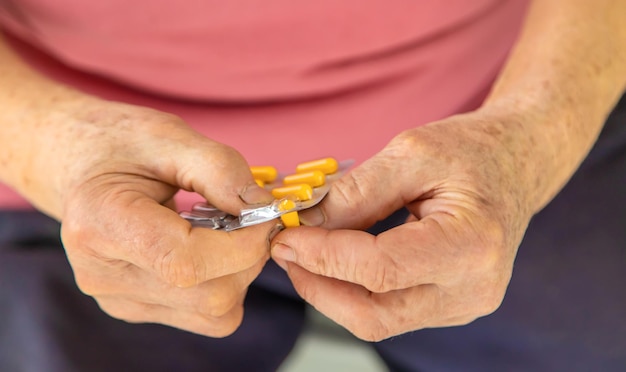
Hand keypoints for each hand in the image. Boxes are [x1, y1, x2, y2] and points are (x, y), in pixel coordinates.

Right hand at [32, 98, 273, 336]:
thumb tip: (263, 207)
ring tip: (226, 231)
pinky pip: (204, 315)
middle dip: (247, 256)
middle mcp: (103, 275)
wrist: (81, 166)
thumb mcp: (170, 136)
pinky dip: (225, 284)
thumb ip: (220, 169)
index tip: (264, 214)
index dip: (242, 244)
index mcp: (101, 223)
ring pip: (213, 312)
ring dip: (240, 272)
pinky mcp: (136, 309)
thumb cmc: (121, 145)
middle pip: (207, 295)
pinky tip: (211, 250)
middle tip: (250, 218)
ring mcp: (119, 300)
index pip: (185, 262)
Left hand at [271, 108, 538, 340]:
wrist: (516, 164)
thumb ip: (356, 192)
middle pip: (374, 314)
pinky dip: (353, 289)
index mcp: (473, 244)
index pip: (380, 269)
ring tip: (306, 252)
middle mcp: (473, 289)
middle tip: (286, 250)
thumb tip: (303, 223)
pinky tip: (337, 259)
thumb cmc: (471, 151)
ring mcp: (464, 306)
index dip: (323, 256)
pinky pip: (389, 311)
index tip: (284, 236)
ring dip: (330, 290)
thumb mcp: (411, 153)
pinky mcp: (450, 307)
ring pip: (376, 320)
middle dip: (318, 286)